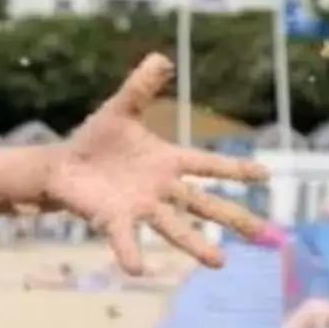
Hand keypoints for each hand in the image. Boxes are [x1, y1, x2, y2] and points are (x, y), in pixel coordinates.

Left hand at [44, 56, 269, 273]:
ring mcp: (139, 206)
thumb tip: (160, 58)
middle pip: (203, 204)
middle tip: (263, 235)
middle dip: (232, 217)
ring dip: (196, 244)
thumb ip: (140, 88)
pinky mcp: (112, 218)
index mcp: (167, 161)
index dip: (235, 169)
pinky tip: (138, 270)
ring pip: (173, 227)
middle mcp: (160, 188)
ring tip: (219, 262)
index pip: (208, 164)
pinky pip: (125, 237)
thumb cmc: (96, 141)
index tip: (266, 175)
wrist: (62, 165)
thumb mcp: (119, 110)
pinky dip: (130, 252)